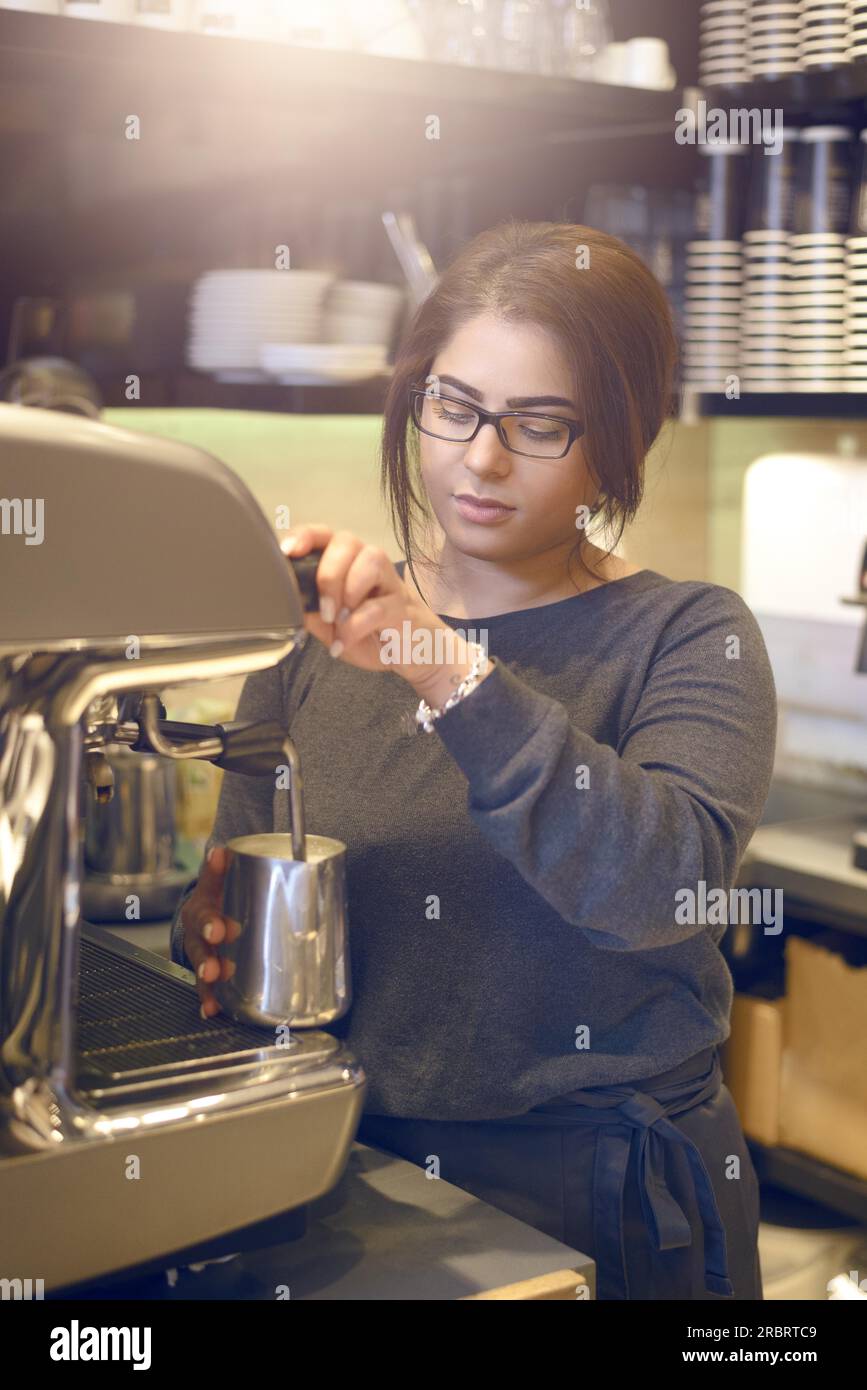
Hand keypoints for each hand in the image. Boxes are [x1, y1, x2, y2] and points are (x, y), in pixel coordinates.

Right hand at [179, 846, 240, 1017]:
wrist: (207, 913)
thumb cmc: (217, 895)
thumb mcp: (218, 880)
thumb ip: (220, 868)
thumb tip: (221, 850)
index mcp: (202, 907)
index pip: (204, 912)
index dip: (210, 922)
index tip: (220, 931)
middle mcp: (197, 932)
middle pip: (199, 944)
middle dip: (208, 954)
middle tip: (217, 966)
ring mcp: (200, 952)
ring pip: (201, 966)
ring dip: (207, 979)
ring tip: (214, 984)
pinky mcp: (207, 971)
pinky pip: (205, 988)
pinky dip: (207, 999)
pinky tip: (212, 1009)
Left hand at [280, 524, 486, 702]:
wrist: (416, 655)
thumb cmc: (373, 635)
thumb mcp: (331, 628)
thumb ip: (311, 614)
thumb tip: (286, 603)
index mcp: (348, 564)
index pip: (326, 535)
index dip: (306, 536)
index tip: (288, 552)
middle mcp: (370, 565)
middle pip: (347, 541)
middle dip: (328, 573)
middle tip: (323, 609)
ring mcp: (390, 583)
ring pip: (371, 559)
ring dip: (347, 589)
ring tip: (337, 619)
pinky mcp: (404, 607)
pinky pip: (378, 606)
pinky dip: (355, 626)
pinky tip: (344, 642)